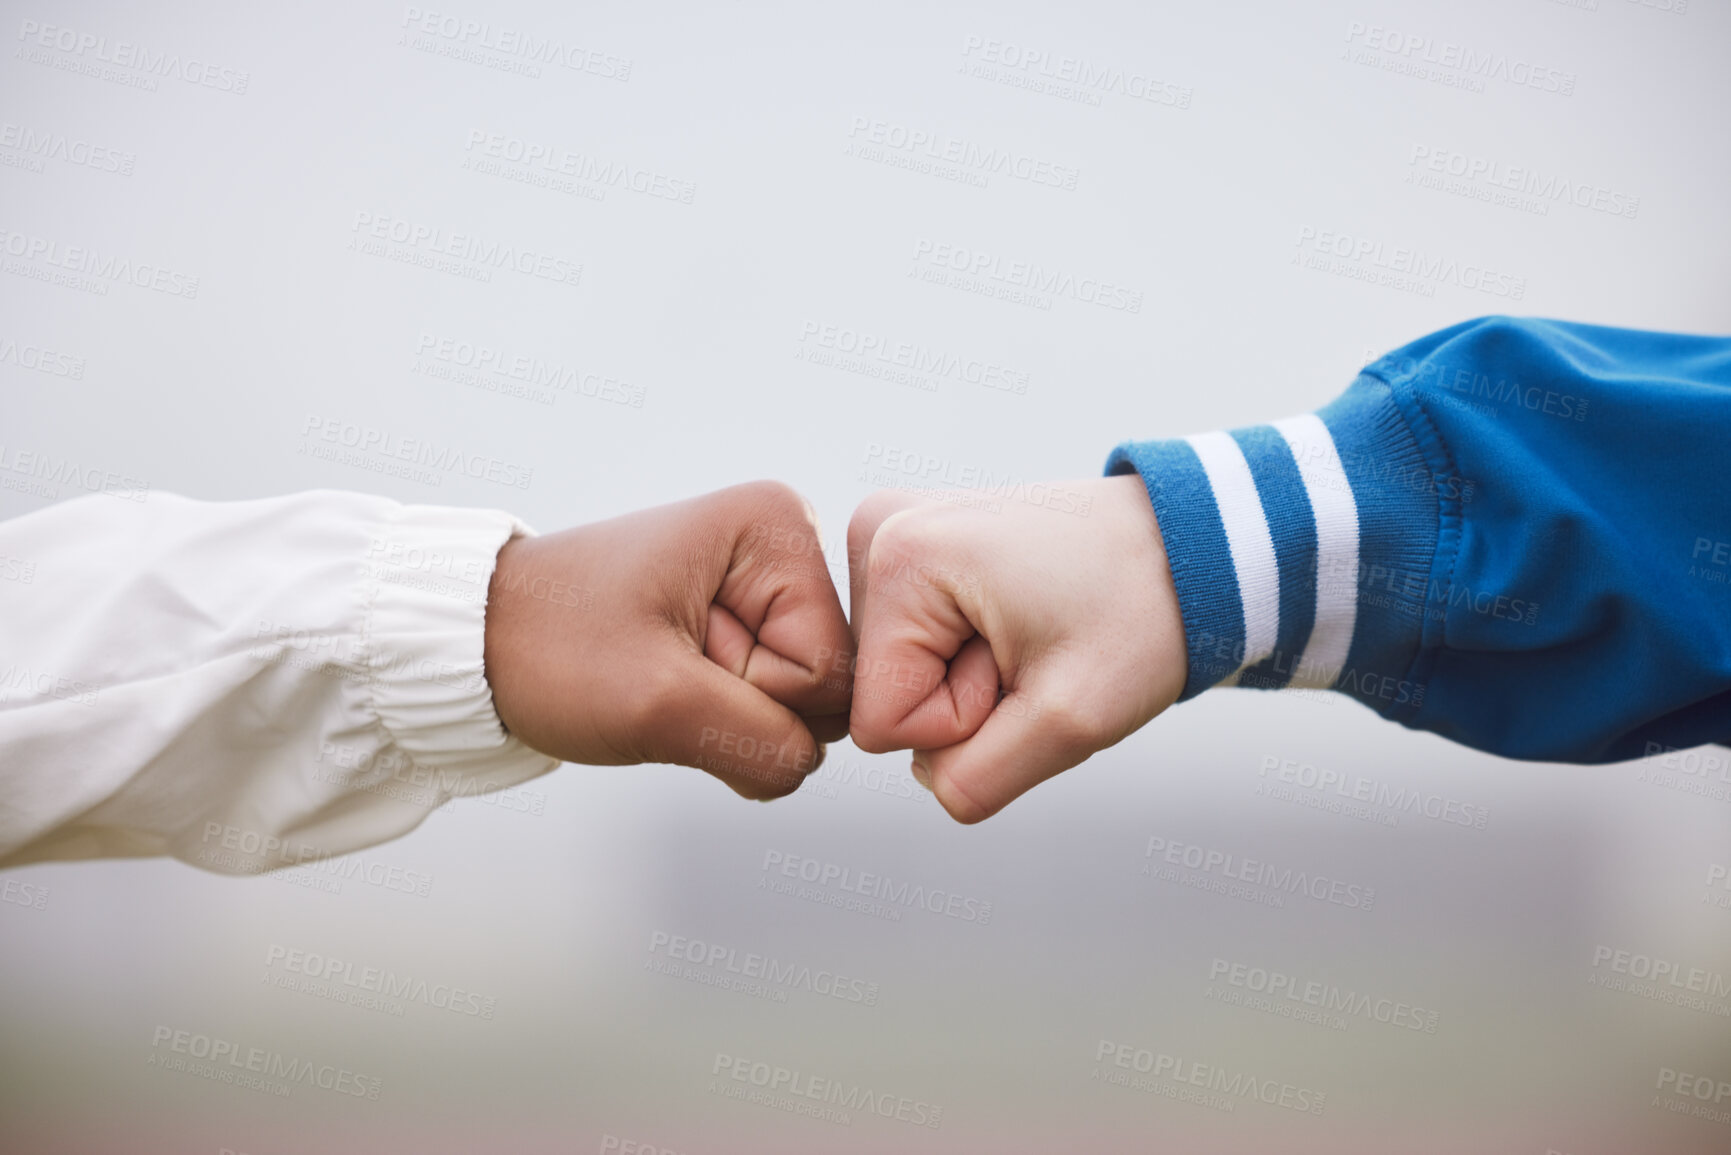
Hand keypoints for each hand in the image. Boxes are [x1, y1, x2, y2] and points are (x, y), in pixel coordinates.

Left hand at [483, 482, 852, 798]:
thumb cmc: (549, 645)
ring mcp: (767, 592)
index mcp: (776, 526)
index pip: (828, 668)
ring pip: (801, 709)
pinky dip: (719, 723)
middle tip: (667, 672)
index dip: (754, 692)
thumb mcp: (657, 702)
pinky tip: (671, 690)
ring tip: (662, 676)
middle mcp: (784, 548)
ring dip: (729, 721)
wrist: (482, 643)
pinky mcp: (746, 630)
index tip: (677, 658)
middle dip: (745, 709)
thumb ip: (762, 743)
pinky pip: (772, 710)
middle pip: (827, 687)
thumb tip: (806, 764)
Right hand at [846, 476, 1186, 822]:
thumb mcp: (1070, 722)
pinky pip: (910, 647)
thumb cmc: (1141, 613)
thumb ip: (976, 780)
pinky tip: (1014, 616)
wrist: (1186, 547)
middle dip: (964, 697)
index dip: (963, 722)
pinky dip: (964, 651)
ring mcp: (890, 532)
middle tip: (1034, 648)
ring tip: (1030, 628)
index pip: (881, 723)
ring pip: (894, 676)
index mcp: (899, 558)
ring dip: (966, 675)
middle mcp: (877, 531)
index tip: (1025, 666)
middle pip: (881, 696)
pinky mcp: (911, 545)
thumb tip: (927, 780)